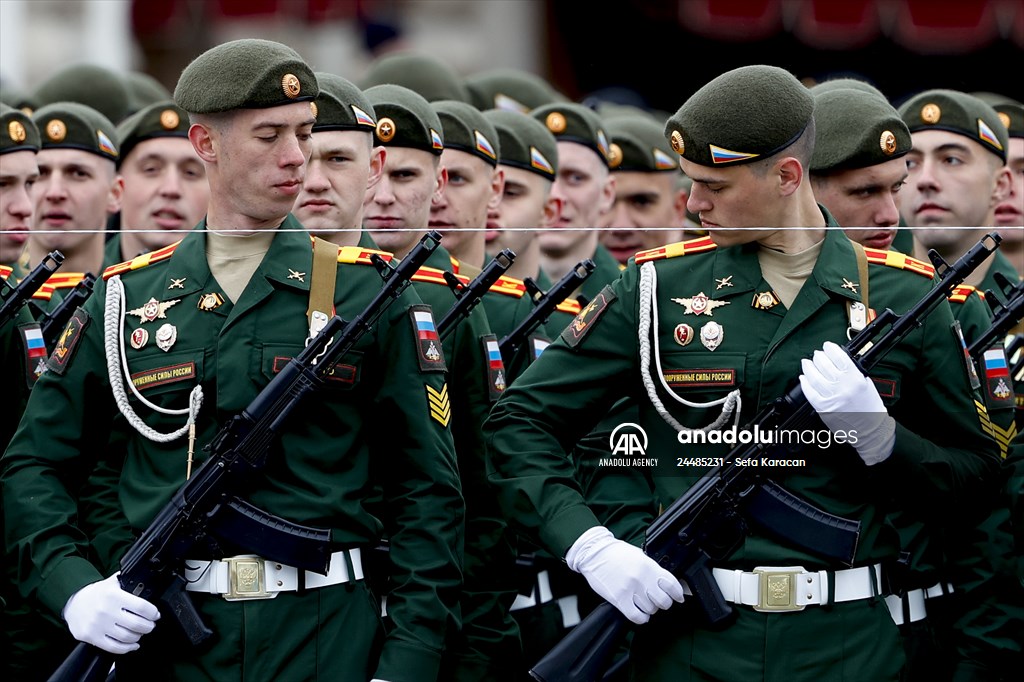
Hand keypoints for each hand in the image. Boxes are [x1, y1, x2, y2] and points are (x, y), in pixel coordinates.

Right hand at [62, 573, 159, 653]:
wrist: (73, 603)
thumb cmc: (97, 593)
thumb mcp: (113, 583)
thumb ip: (130, 584)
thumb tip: (149, 588)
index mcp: (113, 595)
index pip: (142, 607)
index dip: (153, 613)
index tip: (155, 614)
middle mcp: (105, 610)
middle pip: (137, 624)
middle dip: (148, 626)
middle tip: (150, 624)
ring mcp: (97, 625)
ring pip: (127, 637)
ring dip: (138, 636)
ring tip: (140, 632)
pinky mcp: (91, 637)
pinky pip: (114, 647)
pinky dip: (127, 648)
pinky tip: (132, 644)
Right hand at [566, 526, 684, 623]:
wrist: (594, 553)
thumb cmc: (615, 553)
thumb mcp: (639, 555)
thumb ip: (653, 569)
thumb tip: (664, 582)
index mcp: (649, 566)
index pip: (672, 585)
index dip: (677, 593)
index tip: (678, 597)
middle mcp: (641, 578)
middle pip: (663, 601)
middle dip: (663, 602)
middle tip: (657, 599)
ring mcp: (630, 590)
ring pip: (650, 609)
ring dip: (649, 608)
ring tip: (642, 602)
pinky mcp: (619, 599)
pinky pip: (636, 616)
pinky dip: (641, 617)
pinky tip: (639, 612)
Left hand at [799, 341, 895, 465]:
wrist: (870, 428)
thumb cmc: (869, 407)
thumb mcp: (866, 384)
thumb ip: (851, 372)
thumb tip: (835, 360)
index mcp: (856, 380)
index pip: (840, 358)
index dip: (831, 349)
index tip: (827, 346)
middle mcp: (843, 388)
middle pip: (825, 366)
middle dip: (819, 357)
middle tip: (817, 354)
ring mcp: (832, 398)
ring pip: (815, 378)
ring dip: (809, 368)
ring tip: (807, 363)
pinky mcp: (823, 408)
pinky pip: (810, 393)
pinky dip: (805, 383)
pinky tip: (804, 378)